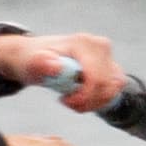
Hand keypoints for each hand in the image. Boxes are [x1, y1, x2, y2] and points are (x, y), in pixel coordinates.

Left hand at [0, 30, 124, 112]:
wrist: (37, 55)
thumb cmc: (34, 59)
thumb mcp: (31, 63)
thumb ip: (41, 64)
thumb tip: (56, 67)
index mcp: (84, 43)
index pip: (96, 77)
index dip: (83, 96)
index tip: (64, 101)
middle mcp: (100, 46)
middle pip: (106, 85)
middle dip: (87, 101)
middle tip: (67, 102)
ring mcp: (108, 55)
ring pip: (113, 88)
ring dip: (94, 102)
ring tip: (74, 101)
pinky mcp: (111, 66)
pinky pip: (114, 89)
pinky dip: (100, 99)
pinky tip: (83, 99)